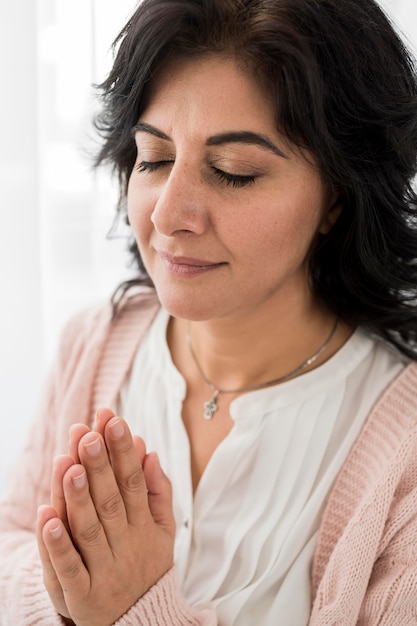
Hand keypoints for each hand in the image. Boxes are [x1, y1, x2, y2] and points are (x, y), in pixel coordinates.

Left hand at [36, 409, 174, 625]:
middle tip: (88, 434)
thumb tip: (151, 453)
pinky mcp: (81, 595)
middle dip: (99, 466)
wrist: (139, 623)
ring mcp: (103, 570)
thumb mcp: (164, 531)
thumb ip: (158, 492)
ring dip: (78, 498)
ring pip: (89, 531)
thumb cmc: (147, 566)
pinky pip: (69, 569)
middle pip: (110, 501)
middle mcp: (125, 545)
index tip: (114, 422)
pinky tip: (48, 517)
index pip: (132, 482)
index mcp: (143, 526)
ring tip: (69, 465)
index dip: (124, 452)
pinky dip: (58, 544)